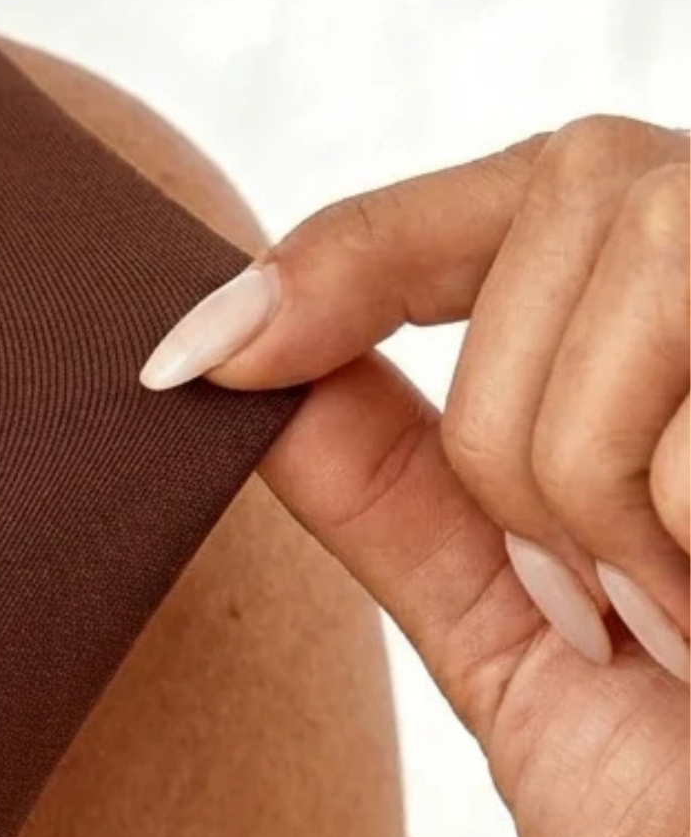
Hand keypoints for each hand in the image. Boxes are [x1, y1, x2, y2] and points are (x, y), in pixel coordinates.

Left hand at [139, 114, 689, 836]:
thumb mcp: (513, 645)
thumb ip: (399, 494)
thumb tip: (246, 361)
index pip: (523, 191)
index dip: (353, 245)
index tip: (194, 359)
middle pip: (577, 193)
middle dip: (517, 422)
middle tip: (592, 597)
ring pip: (652, 272)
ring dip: (615, 494)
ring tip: (688, 624)